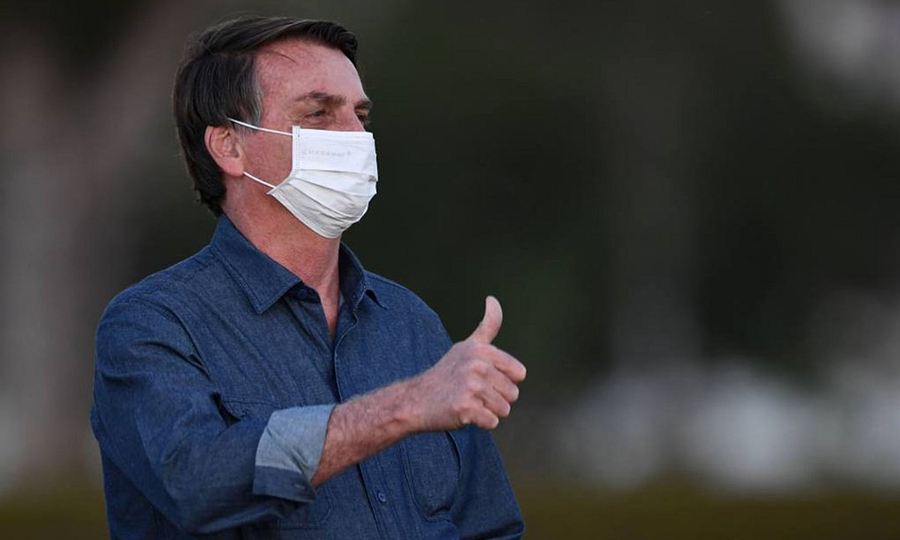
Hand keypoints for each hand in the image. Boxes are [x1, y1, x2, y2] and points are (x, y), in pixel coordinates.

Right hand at [407, 296, 526, 430]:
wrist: (416, 400)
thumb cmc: (447, 374)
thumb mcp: (467, 346)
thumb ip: (487, 325)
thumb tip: (493, 298)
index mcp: (482, 350)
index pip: (519, 373)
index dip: (503, 381)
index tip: (482, 379)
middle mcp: (477, 365)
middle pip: (513, 394)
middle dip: (496, 399)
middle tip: (472, 394)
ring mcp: (471, 386)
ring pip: (504, 410)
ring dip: (488, 412)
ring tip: (468, 403)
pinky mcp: (465, 407)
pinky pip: (491, 422)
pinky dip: (480, 423)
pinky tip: (463, 414)